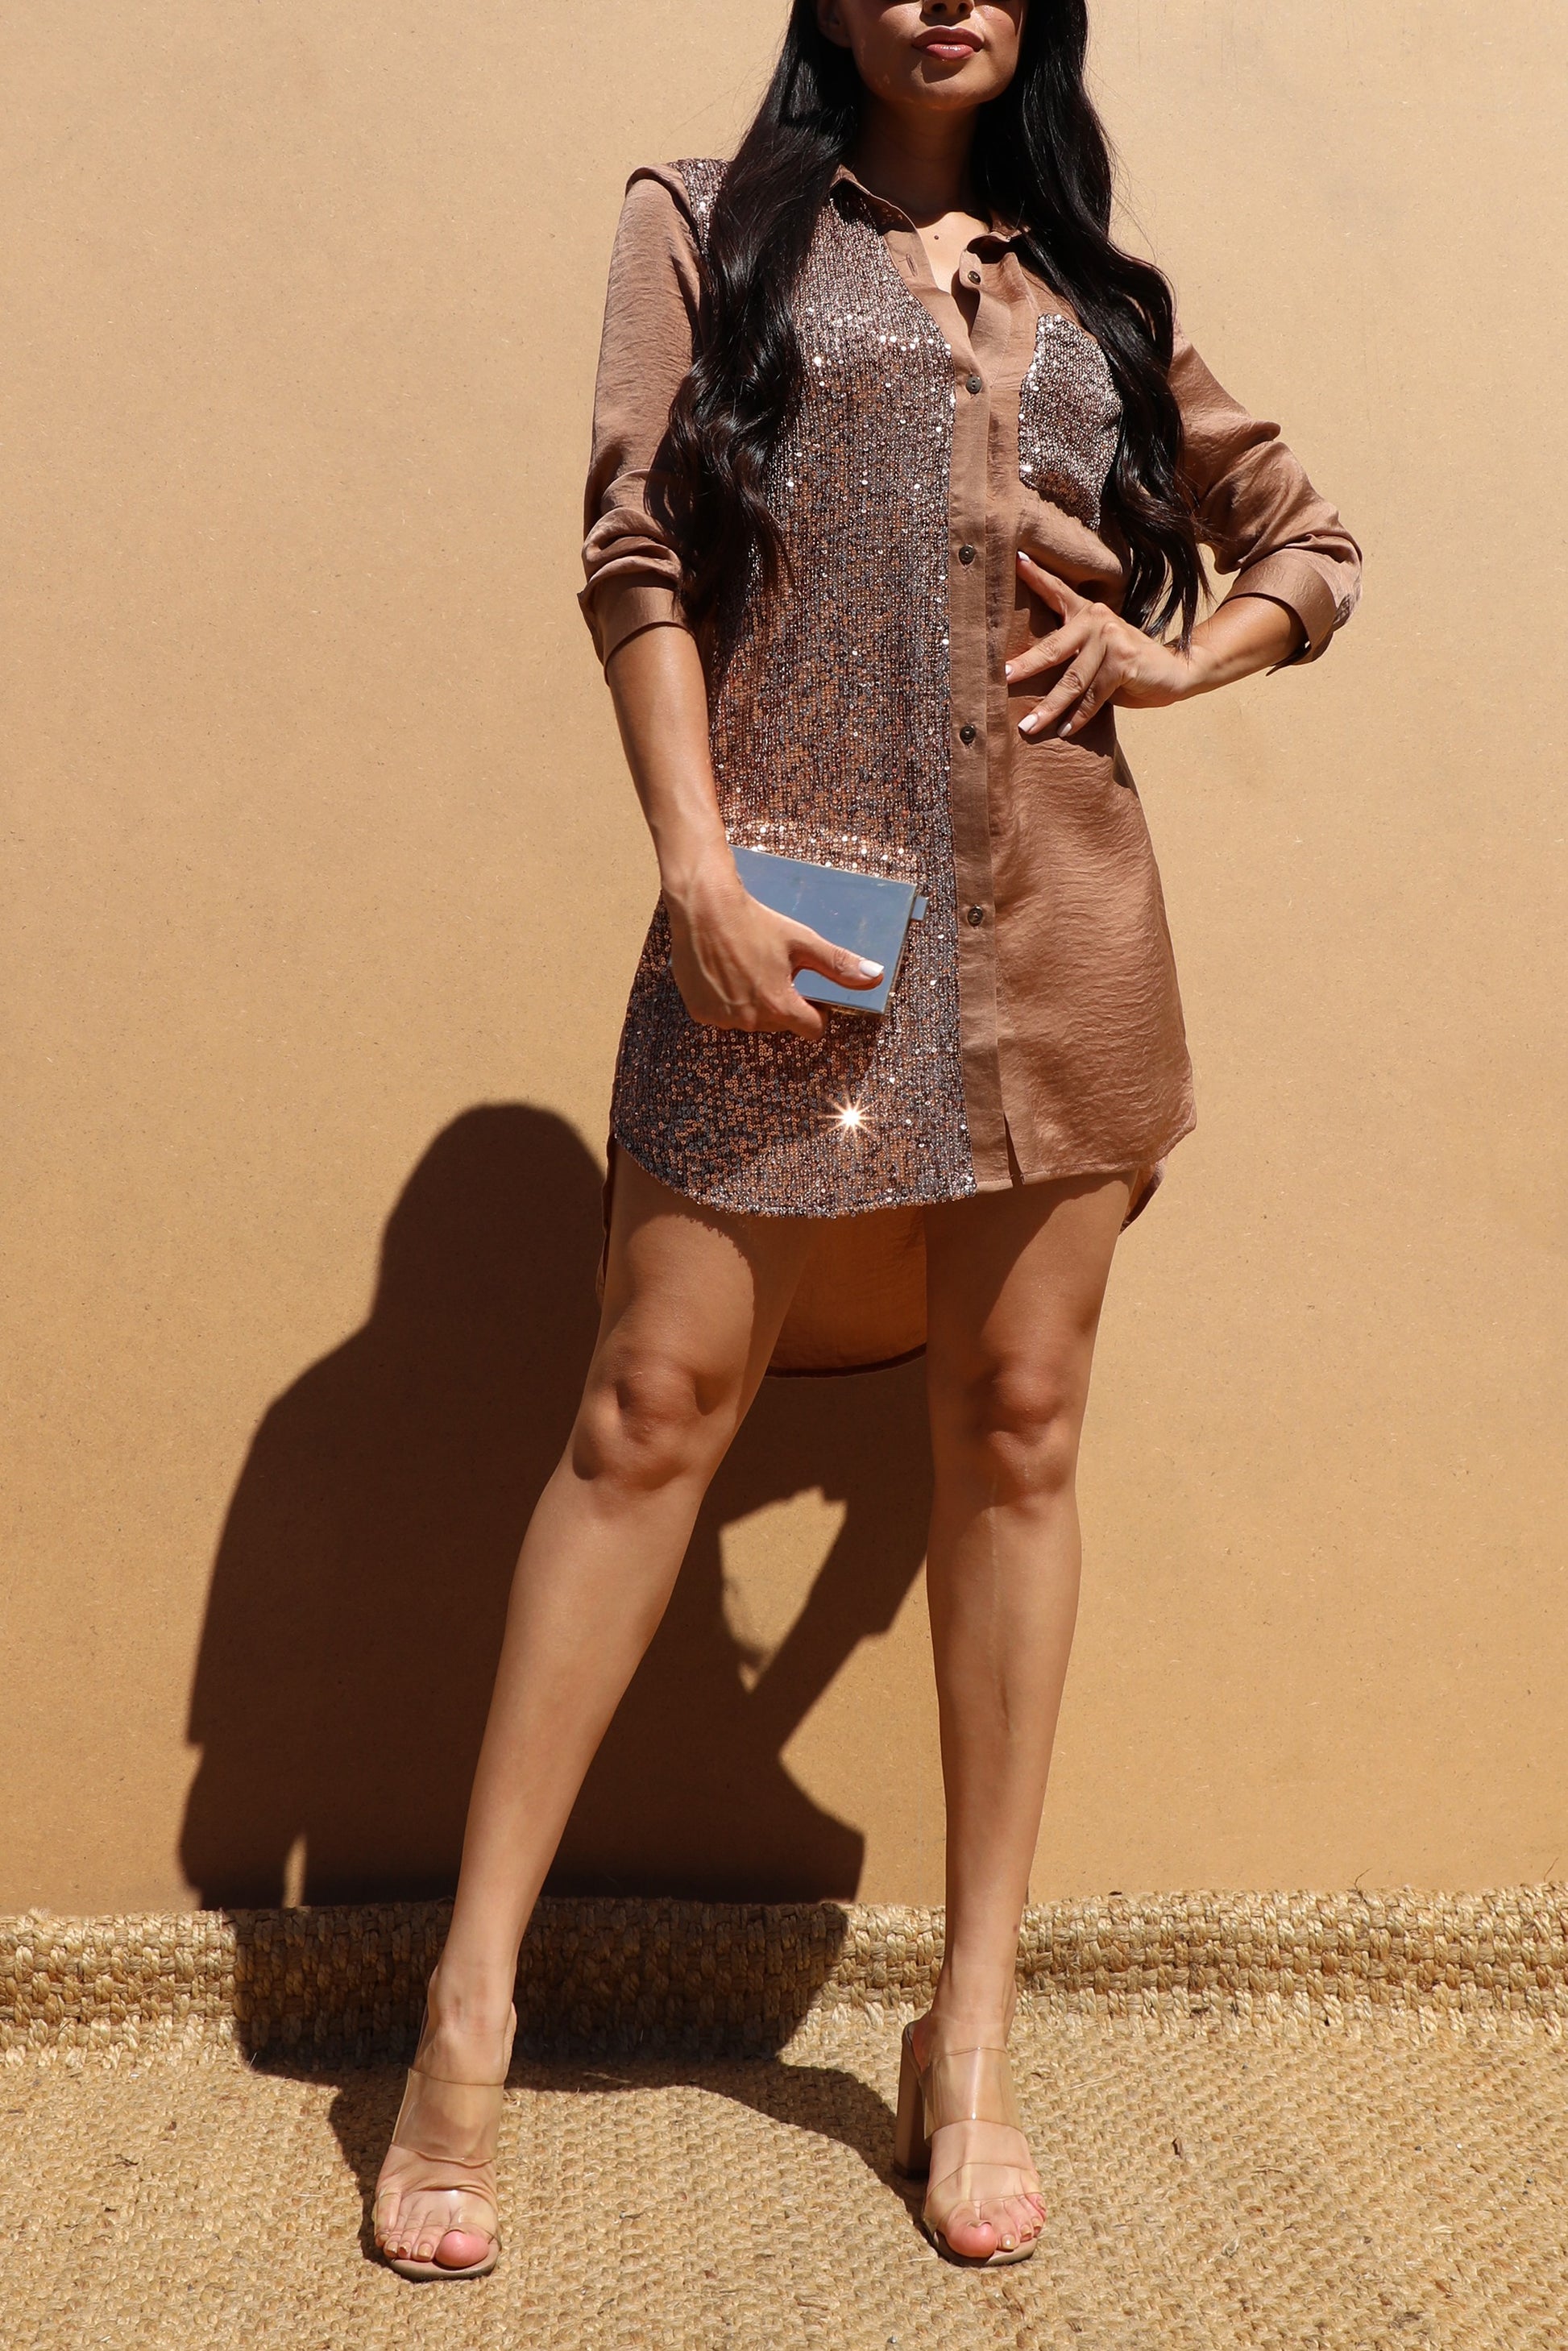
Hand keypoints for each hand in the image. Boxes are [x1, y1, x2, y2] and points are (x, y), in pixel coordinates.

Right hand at [664, 846, 882, 1039]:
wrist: (705, 906)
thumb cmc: (755, 922)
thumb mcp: (802, 942)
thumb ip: (839, 965)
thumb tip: (875, 977)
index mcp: (779, 1006)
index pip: (813, 1028)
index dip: (816, 1010)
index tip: (805, 988)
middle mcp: (749, 1020)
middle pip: (780, 1023)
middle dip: (781, 1001)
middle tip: (772, 968)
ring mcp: (722, 1018)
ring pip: (751, 1020)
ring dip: (753, 1001)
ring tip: (746, 967)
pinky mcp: (700, 1012)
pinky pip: (723, 1015)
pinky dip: (727, 1000)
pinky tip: (725, 973)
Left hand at [1005, 552, 1206, 737]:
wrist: (1175, 672)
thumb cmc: (1127, 666)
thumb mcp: (1096, 654)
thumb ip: (1071, 654)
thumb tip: (1026, 673)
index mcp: (1087, 613)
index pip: (1057, 592)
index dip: (1036, 576)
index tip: (1015, 559)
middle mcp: (1097, 620)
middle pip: (1052, 647)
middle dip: (1025, 666)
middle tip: (1000, 678)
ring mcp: (1111, 639)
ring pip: (1071, 681)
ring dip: (1049, 708)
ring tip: (1027, 726)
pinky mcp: (1123, 662)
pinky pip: (1093, 696)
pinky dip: (1078, 717)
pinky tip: (1064, 732)